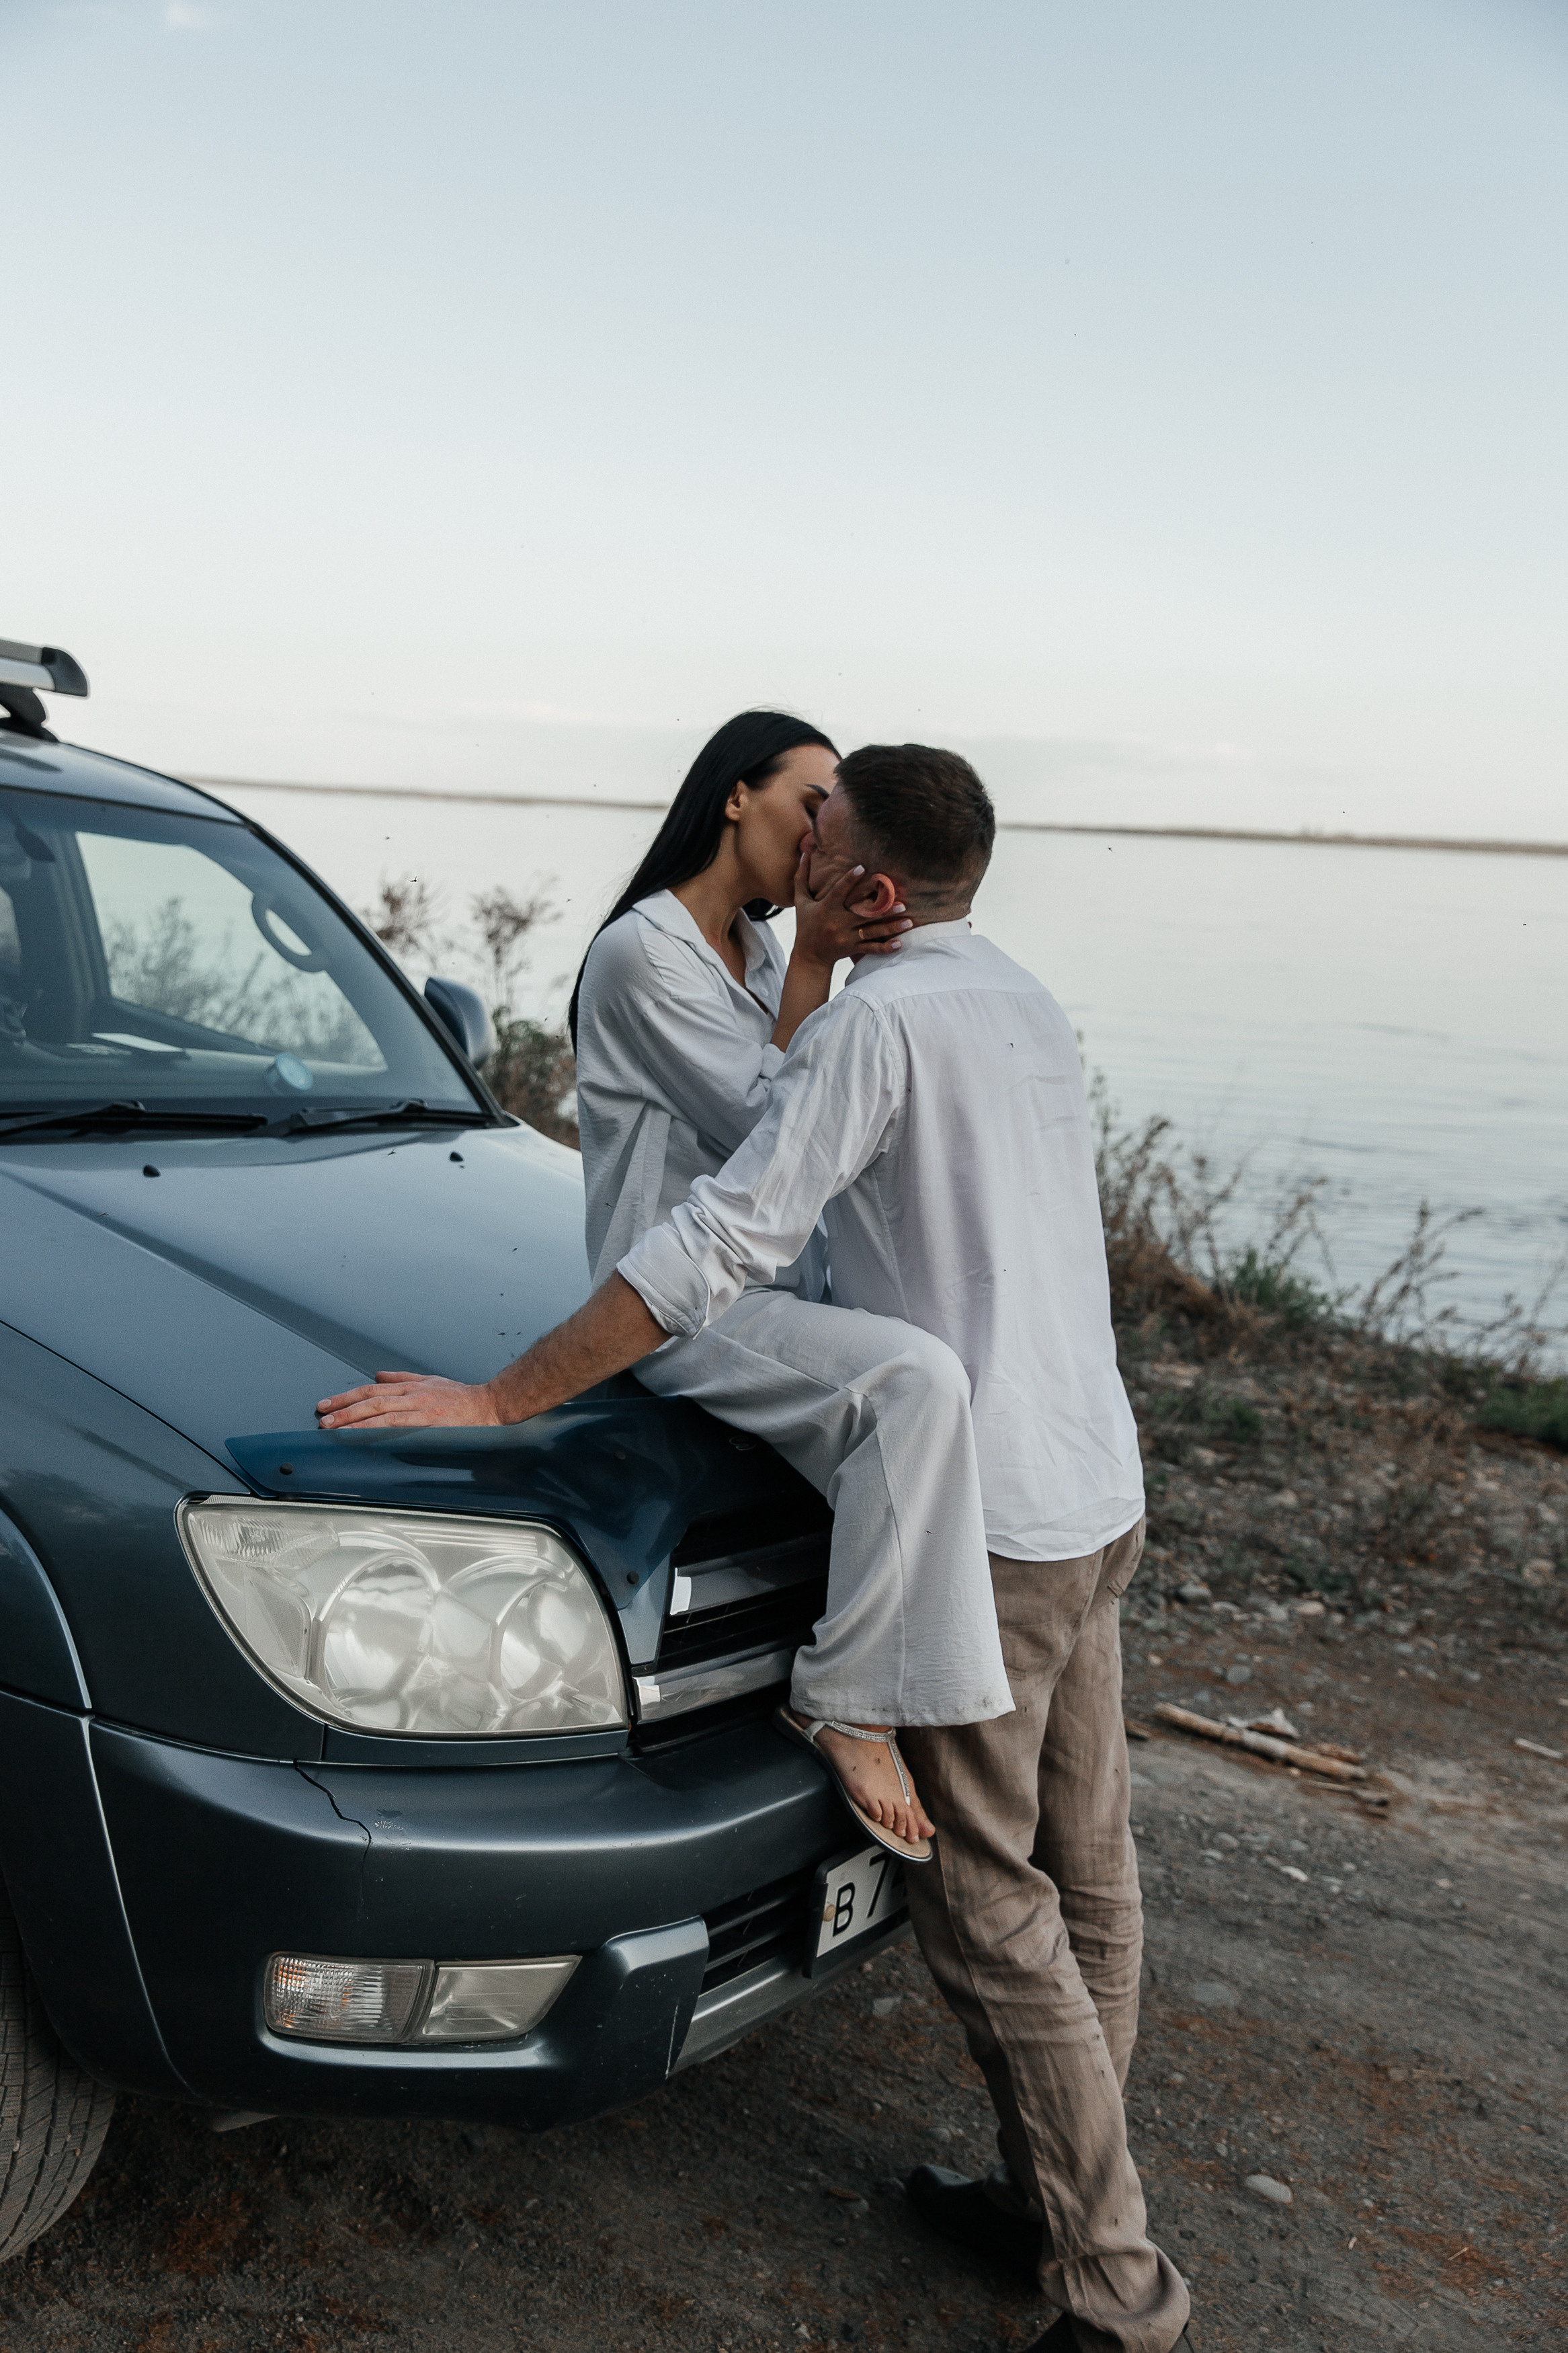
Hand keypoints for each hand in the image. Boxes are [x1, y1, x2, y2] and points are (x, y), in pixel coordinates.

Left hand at [315, 1371, 501, 1428]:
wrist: (490, 1405)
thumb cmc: (462, 1397)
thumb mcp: (430, 1381)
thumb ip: (403, 1379)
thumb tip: (378, 1376)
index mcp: (412, 1386)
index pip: (372, 1390)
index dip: (347, 1397)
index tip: (327, 1404)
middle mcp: (413, 1394)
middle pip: (371, 1399)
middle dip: (344, 1408)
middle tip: (322, 1416)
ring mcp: (421, 1408)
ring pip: (380, 1411)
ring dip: (354, 1419)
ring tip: (333, 1427)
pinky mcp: (429, 1421)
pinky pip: (397, 1425)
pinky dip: (376, 1429)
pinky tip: (361, 1435)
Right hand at [788, 831, 910, 968]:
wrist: (808, 956)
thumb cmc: (806, 924)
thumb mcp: (801, 901)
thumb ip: (802, 877)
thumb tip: (804, 852)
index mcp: (826, 908)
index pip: (839, 892)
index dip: (849, 879)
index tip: (862, 868)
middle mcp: (837, 923)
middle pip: (863, 914)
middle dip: (883, 909)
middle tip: (902, 903)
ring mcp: (846, 938)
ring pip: (872, 932)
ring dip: (891, 927)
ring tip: (909, 921)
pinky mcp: (852, 949)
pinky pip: (870, 949)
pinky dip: (885, 948)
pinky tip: (900, 943)